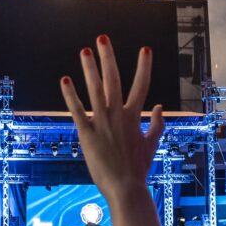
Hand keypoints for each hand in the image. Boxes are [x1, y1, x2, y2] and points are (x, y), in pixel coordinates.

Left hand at [60, 37, 164, 201]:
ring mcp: (102, 122)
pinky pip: (77, 110)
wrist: (126, 188)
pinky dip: (70, 95)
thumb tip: (160, 107)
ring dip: (89, 69)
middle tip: (102, 38)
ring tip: (84, 51)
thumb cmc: (138, 168)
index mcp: (134, 116)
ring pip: (95, 89)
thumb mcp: (152, 144)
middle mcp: (118, 115)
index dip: (144, 67)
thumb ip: (158, 124)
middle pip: (114, 80)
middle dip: (108, 58)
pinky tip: (65, 80)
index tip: (145, 49)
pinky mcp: (86, 133)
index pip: (141, 85)